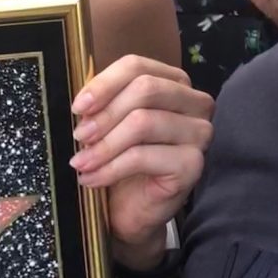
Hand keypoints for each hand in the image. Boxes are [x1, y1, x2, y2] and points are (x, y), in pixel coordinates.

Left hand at [70, 56, 213, 268]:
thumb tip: (84, 101)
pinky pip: (143, 156)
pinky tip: (92, 178)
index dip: (104, 83)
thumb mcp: (109, 124)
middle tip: (80, 136)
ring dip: (104, 145)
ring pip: (143, 122)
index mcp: (174, 83)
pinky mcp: (193, 164)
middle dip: (105, 114)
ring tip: (81, 162)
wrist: (132, 211)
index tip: (78, 106)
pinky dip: (110, 168)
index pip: (138, 67)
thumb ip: (102, 104)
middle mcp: (195, 103)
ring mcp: (199, 133)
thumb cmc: (122, 163)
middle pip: (145, 89)